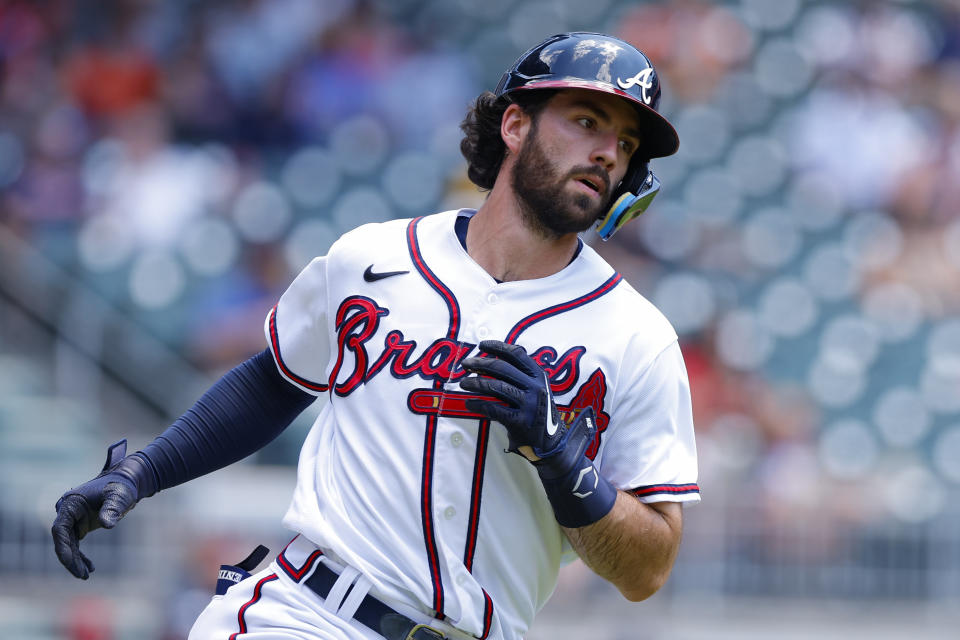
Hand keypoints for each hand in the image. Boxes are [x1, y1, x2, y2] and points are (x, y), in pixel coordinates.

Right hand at [51, 440, 139, 578]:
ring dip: (75, 561)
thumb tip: (107, 525)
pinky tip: (90, 568)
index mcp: (71, 503)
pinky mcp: (80, 526)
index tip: (70, 562)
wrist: (126, 482)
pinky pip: (76, 545)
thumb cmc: (121, 486)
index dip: (62, 547)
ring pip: (68, 545)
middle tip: (82, 575)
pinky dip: (81, 556)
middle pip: (62, 540)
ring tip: (86, 575)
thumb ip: (112, 508)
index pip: (59, 529)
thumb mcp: (119, 496)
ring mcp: (73, 520)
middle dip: (70, 559)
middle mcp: (67, 512)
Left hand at [459, 340, 567, 460]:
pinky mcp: (520, 422)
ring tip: (464, 383)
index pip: (516, 354)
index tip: (482, 345)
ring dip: (476, 383)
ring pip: (496, 387)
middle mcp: (535, 387)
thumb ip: (521, 375)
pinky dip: (478, 405)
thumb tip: (489, 360)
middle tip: (465, 363)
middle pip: (503, 368)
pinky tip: (469, 403)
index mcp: (539, 376)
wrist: (551, 442)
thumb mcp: (537, 388)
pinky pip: (493, 409)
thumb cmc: (538, 412)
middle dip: (480, 363)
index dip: (498, 347)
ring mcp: (528, 405)